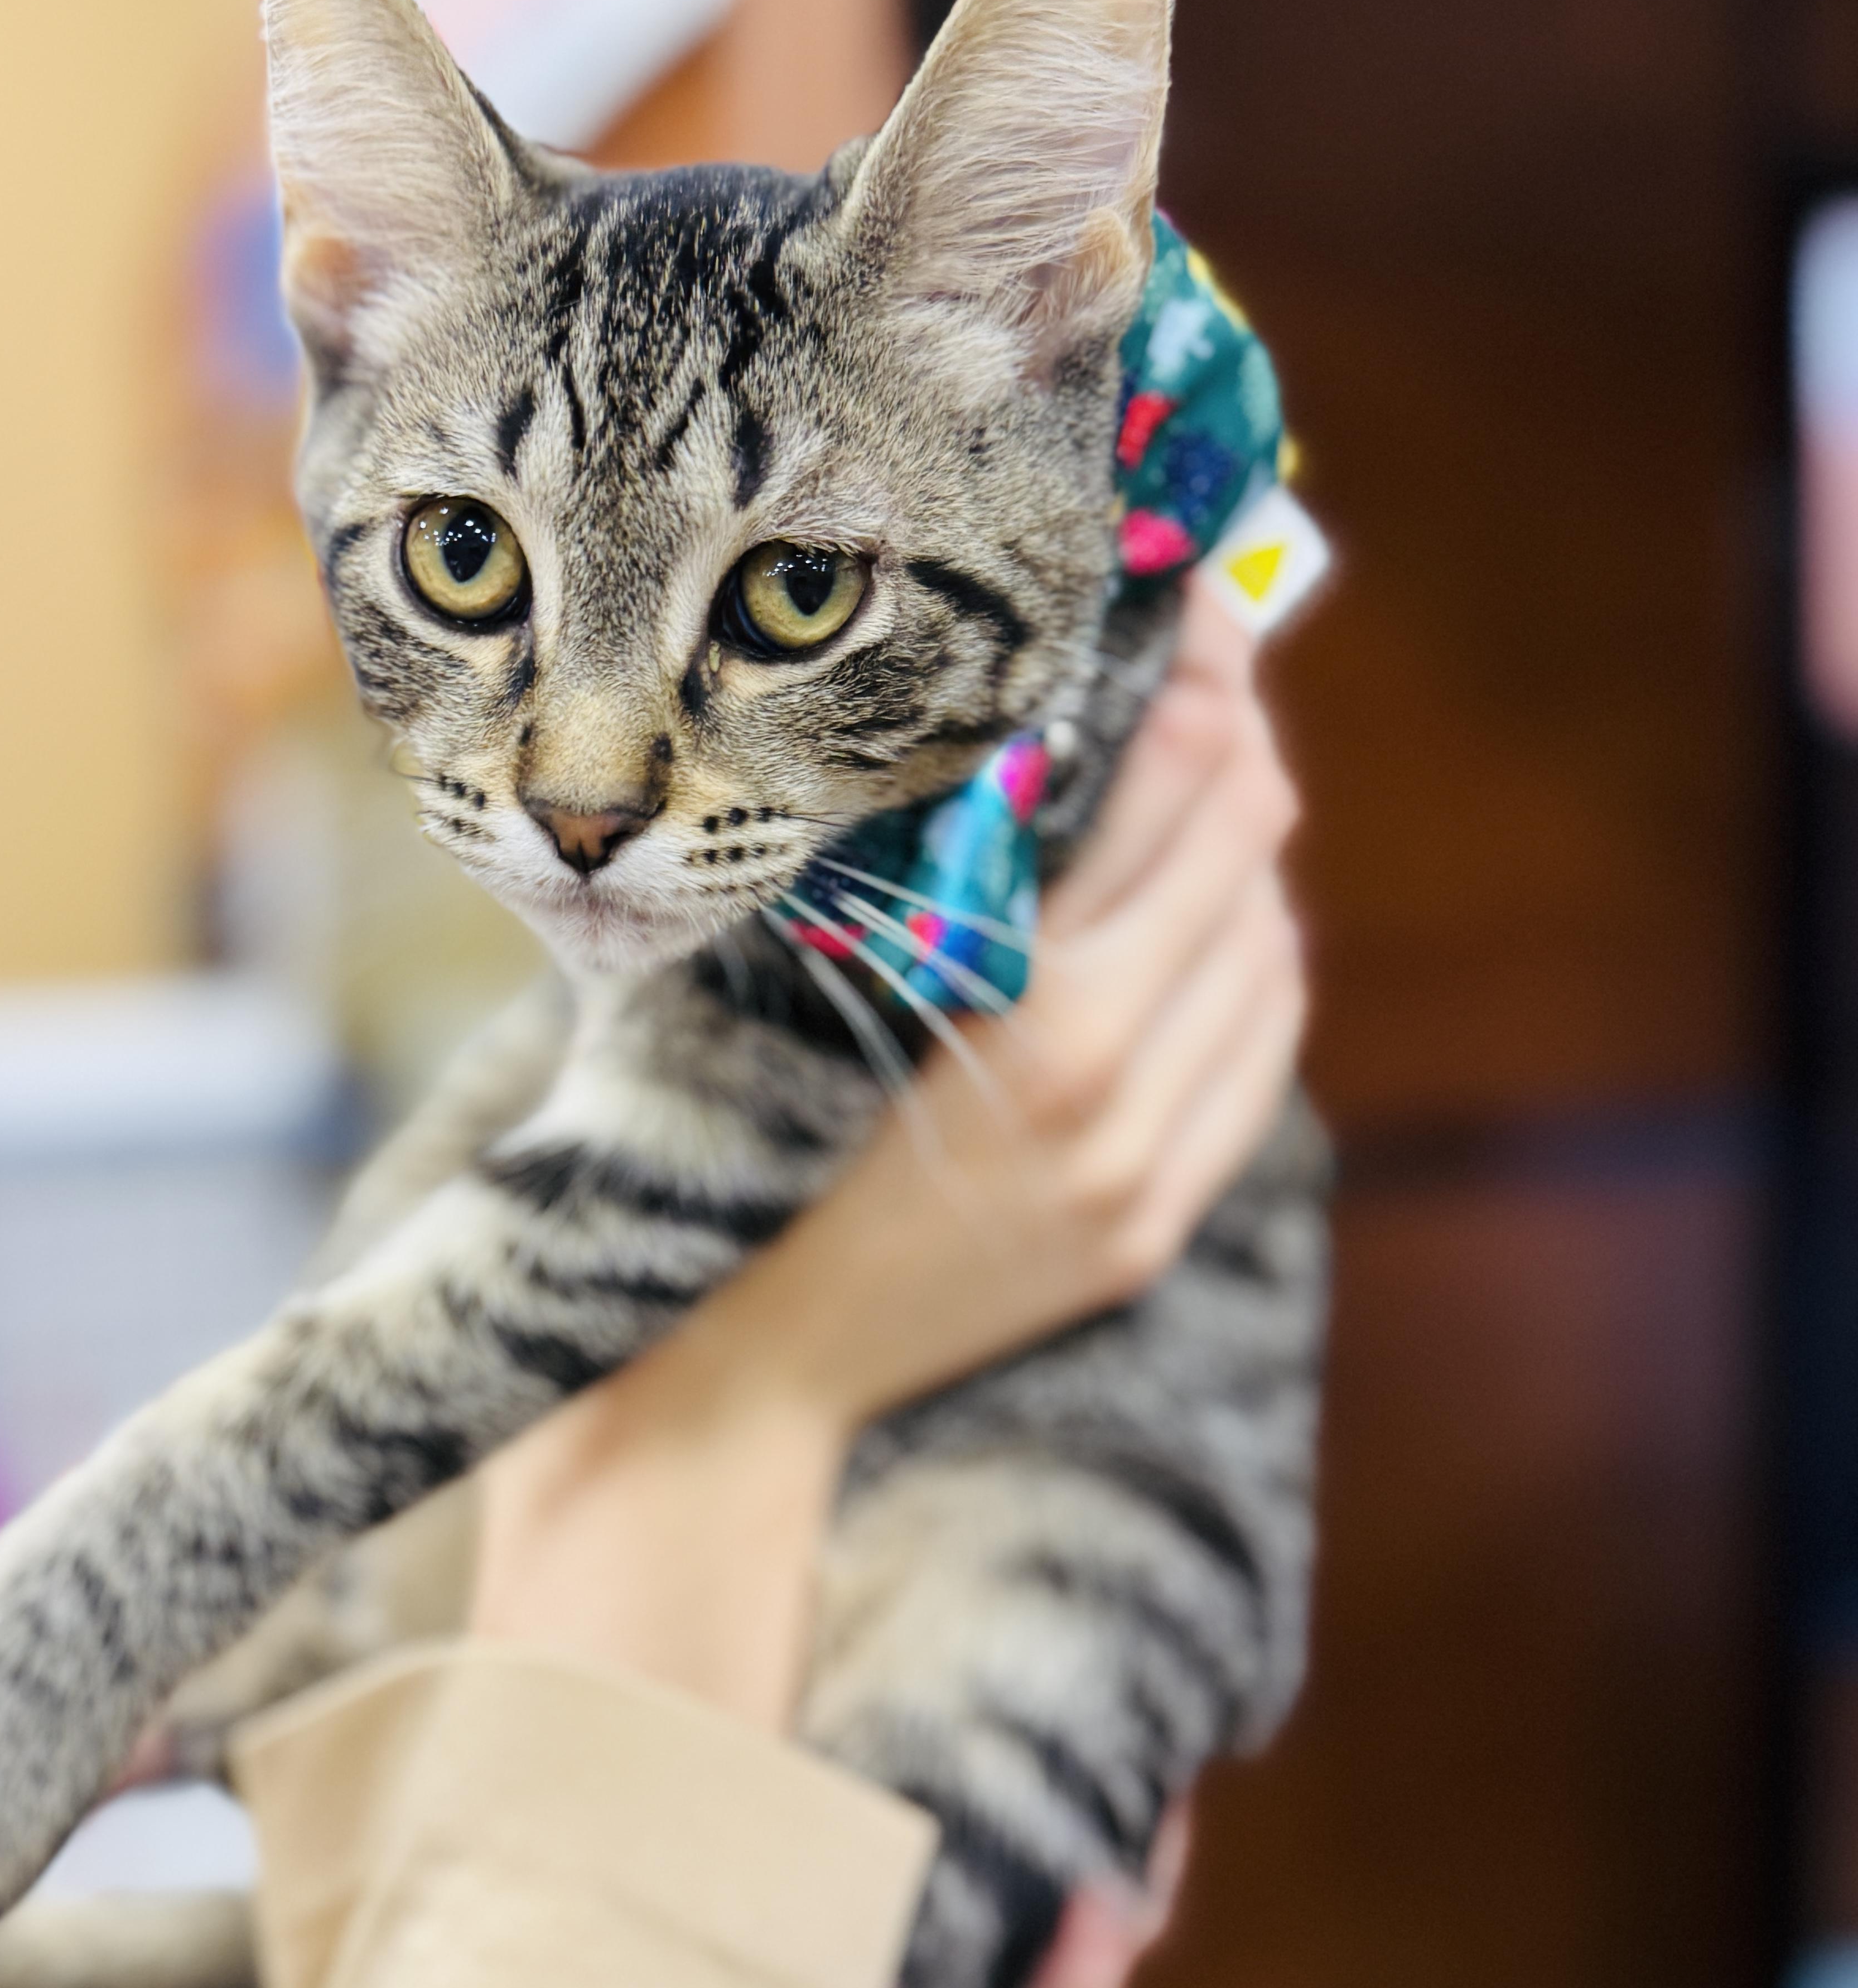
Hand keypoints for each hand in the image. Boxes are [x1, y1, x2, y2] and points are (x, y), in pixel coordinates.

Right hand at [469, 590, 1305, 1725]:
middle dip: (1237, 738)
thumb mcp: (789, 981)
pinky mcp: (1153, 1229)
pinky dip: (1253, 964)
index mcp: (1027, 1024)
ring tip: (1210, 774)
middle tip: (1211, 652)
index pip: (1179, 801)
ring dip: (1251, 855)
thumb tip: (986, 718)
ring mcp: (1147, 1177)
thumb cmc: (715, 1150)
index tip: (1194, 603)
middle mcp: (1114, 1101)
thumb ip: (902, 866)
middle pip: (1244, 861)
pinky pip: (1259, 1058)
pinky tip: (1213, 918)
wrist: (730, 1384)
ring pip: (1272, 958)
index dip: (1204, 683)